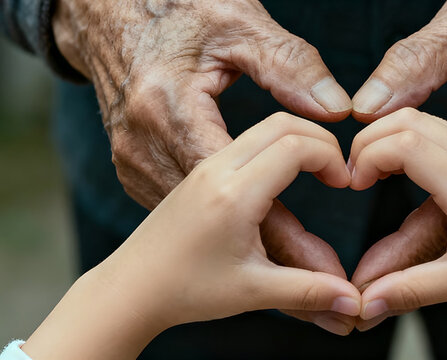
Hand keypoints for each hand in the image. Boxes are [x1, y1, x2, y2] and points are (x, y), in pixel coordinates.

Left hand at [22, 113, 360, 358]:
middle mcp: (217, 170)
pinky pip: (245, 142)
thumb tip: (355, 301)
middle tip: (338, 171)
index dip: (331, 158)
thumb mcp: (253, 291)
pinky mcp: (199, 172)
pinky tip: (284, 176)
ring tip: (318, 171)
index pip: (296, 147)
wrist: (130, 288)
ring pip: (261, 128)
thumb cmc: (184, 290)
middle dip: (320, 140)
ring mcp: (206, 168)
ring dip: (297, 139)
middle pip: (281, 124)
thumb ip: (309, 292)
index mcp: (233, 194)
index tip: (346, 183)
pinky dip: (275, 146)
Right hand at [53, 0, 354, 332]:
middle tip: (328, 270)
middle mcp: (143, 145)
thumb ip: (288, 65)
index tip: (336, 204)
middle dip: (280, 244)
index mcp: (168, 108)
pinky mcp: (132, 169)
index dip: (293, 198)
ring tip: (305, 261)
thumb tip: (336, 110)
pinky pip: (188, 207)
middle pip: (224, 213)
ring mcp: (132, 163)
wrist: (109, 14)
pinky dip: (224, 225)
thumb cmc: (177, 11)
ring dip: (253, 243)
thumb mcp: (238, 26)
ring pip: (205, 219)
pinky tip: (259, 236)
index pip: (243, 173)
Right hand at [350, 109, 446, 358]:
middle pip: (408, 120)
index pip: (402, 143)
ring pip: (424, 119)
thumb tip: (365, 303)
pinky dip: (411, 139)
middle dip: (369, 140)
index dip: (366, 157)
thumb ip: (410, 290)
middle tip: (355, 175)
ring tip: (374, 173)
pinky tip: (405, 169)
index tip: (355, 185)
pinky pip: (441, 130)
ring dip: (390, 136)